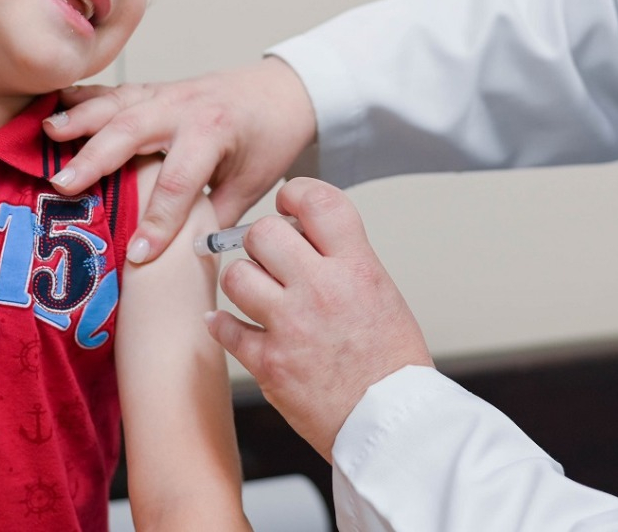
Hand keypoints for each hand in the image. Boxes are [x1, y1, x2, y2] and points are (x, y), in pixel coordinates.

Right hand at [45, 58, 316, 262]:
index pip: (179, 182)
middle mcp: (185, 108)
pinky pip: (113, 93)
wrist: (282, 92)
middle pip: (134, 132)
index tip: (136, 256)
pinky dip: (82, 100)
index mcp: (214, 133)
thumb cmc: (268, 139)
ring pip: (117, 105)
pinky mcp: (153, 91)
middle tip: (62, 187)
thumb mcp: (251, 185)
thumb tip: (182, 262)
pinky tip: (52, 109)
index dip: (157, 221)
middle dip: (96, 159)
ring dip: (80, 121)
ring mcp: (166, 94)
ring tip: (46, 136)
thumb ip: (214, 219)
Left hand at [206, 178, 432, 459]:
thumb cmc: (391, 364)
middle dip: (263, 241)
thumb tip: (303, 235)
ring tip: (258, 294)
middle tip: (271, 256)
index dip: (296, 194)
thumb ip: (342, 258)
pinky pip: (226, 329)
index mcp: (356, 267)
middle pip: (263, 232)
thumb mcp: (382, 291)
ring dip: (244, 282)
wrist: (392, 423)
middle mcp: (321, 289)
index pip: (317, 201)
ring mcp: (291, 325)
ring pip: (237, 275)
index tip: (288, 203)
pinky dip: (225, 326)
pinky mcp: (269, 362)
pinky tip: (233, 325)